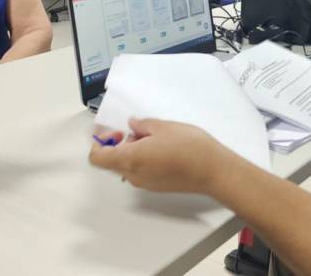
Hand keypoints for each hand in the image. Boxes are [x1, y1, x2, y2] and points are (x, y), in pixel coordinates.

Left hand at [89, 118, 234, 192]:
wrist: (213, 170)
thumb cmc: (189, 148)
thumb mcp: (162, 126)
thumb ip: (142, 125)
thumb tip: (133, 126)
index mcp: (130, 159)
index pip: (97, 157)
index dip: (100, 141)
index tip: (113, 130)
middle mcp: (134, 175)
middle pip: (112, 161)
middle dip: (118, 143)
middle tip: (136, 129)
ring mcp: (145, 183)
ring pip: (127, 165)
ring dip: (132, 150)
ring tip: (153, 136)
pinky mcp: (157, 186)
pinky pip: (140, 171)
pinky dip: (143, 158)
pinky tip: (161, 147)